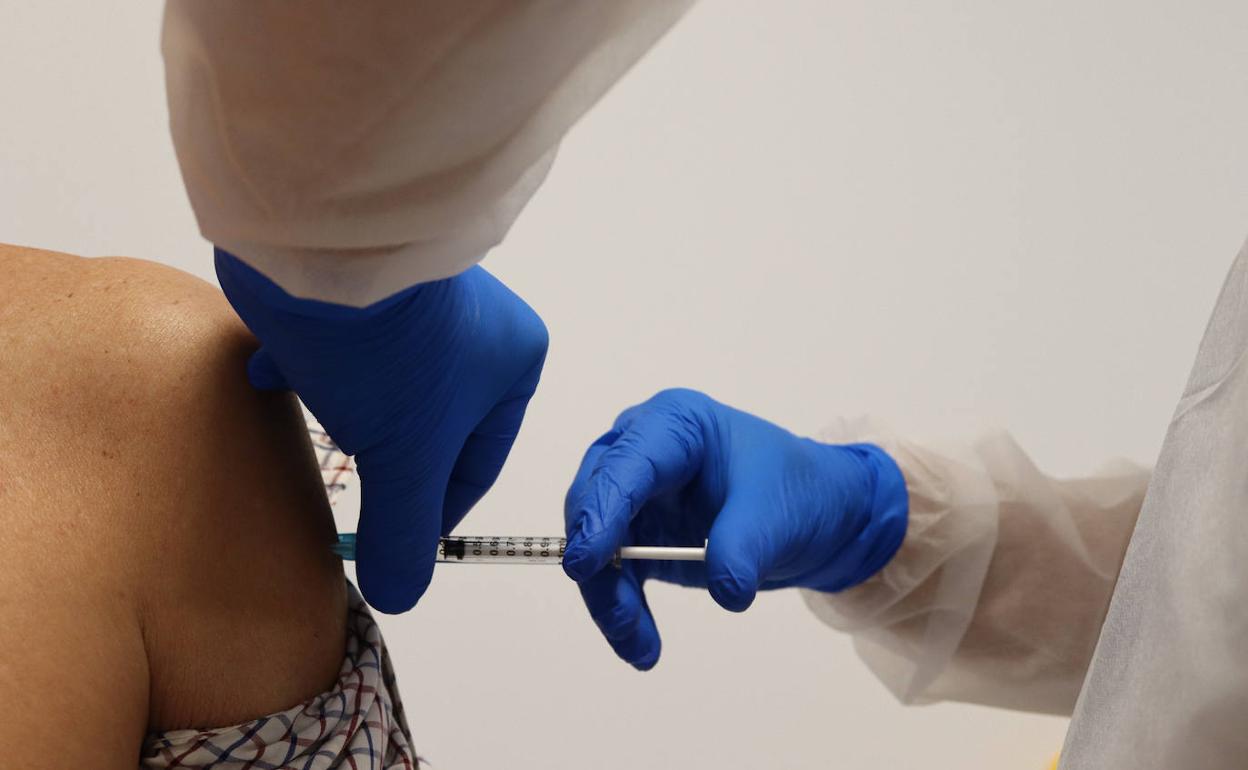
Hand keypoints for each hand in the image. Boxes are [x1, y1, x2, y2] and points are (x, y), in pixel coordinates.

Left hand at [216, 250, 547, 612]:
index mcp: (512, 359)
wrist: (322, 239)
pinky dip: (311, 364)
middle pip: (426, 424)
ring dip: (343, 406)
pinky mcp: (363, 279)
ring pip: (382, 383)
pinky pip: (343, 339)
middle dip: (380, 451)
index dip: (430, 510)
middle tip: (349, 468)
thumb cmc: (392, 351)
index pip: (476, 462)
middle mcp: (475, 324)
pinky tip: (277, 373)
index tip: (390, 538)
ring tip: (316, 415)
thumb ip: (405, 535)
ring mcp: (418, 297)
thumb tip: (400, 594)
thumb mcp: (406, 459)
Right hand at [562, 389, 906, 668]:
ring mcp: (636, 494)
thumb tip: (724, 590)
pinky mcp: (638, 534)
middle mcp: (642, 452)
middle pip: (595, 503)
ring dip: (610, 600)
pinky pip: (615, 574)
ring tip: (642, 649)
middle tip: (617, 616)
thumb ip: (745, 545)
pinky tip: (643, 646)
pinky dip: (623, 611)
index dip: (601, 511)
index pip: (625, 465)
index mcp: (674, 425)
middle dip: (601, 564)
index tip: (585, 561)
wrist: (816, 514)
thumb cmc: (796, 490)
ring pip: (598, 546)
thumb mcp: (778, 512)